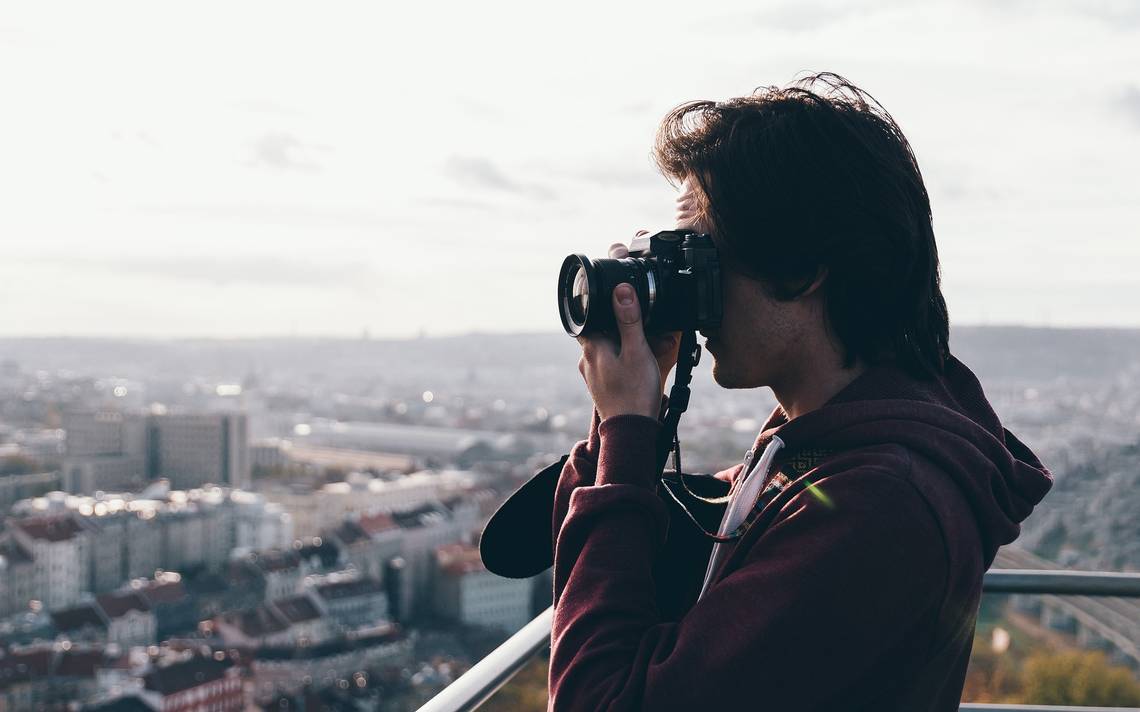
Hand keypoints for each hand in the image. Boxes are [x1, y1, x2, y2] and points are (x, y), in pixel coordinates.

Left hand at [577, 283, 662, 420]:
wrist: (632, 431)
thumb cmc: (634, 393)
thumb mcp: (637, 350)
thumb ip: (629, 319)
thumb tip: (621, 290)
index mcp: (591, 348)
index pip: (591, 317)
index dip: (609, 309)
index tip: (627, 308)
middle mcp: (587, 361)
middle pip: (607, 333)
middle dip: (631, 329)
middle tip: (655, 334)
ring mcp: (594, 376)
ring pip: (613, 350)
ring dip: (635, 346)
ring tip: (660, 349)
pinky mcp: (603, 388)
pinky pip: (615, 366)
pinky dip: (630, 361)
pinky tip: (649, 365)